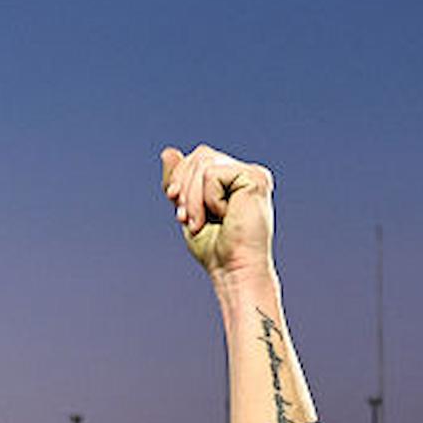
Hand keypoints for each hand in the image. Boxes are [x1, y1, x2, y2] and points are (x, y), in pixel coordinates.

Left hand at [160, 145, 274, 281]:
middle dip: (185, 187)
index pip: (200, 157)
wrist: (233, 271)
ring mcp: (253, 174)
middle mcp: (246, 172)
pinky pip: (212, 173)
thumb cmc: (215, 249)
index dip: (181, 178)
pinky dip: (208, 199)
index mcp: (234, 178)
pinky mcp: (255, 178)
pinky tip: (225, 216)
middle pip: (201, 155)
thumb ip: (180, 182)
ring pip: (205, 163)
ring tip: (200, 223)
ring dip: (193, 198)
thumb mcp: (188, 209)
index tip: (179, 210)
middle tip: (187, 219)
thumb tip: (168, 151)